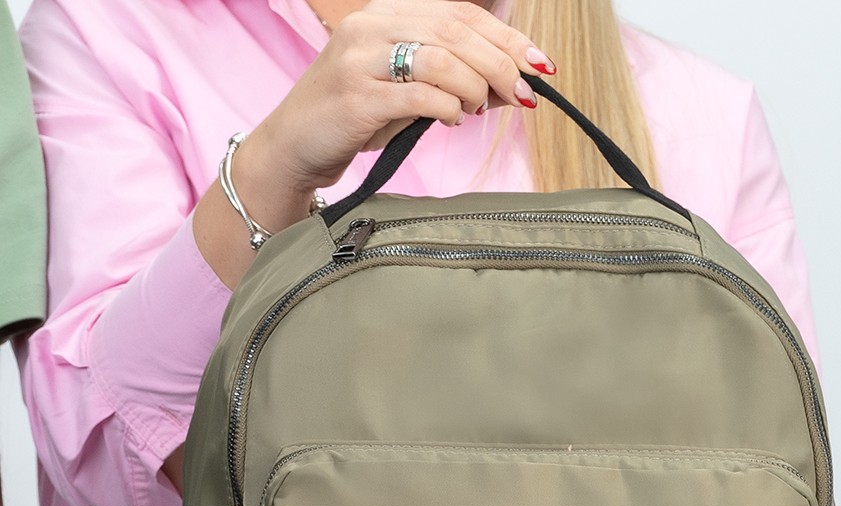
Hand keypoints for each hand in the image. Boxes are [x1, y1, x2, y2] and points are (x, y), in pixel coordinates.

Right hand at [246, 0, 555, 196]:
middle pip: (456, 32)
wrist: (292, 148)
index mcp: (386, 14)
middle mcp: (372, 26)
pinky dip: (447, 107)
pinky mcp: (356, 97)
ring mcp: (361, 59)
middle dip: (501, 63)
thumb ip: (449, 81)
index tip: (539, 63)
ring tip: (484, 109)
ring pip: (442, 59)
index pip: (459, 14)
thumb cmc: (351, 120)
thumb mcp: (404, 91)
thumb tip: (507, 86)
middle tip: (524, 93)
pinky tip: (452, 118)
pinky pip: (419, 95)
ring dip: (477, 86)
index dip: (505, 37)